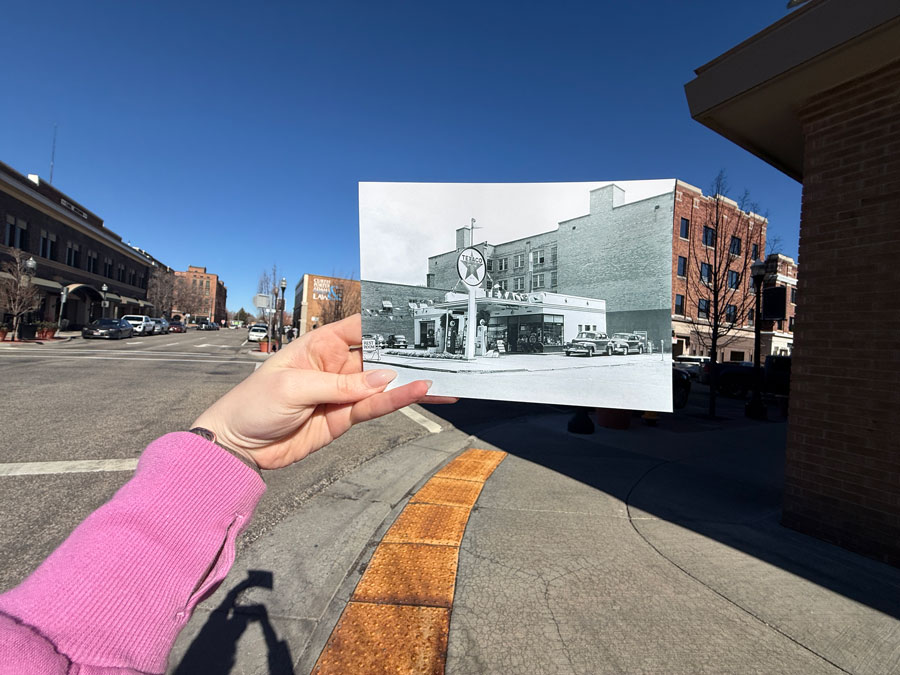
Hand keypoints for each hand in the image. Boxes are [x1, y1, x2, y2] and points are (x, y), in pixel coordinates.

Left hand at [192, 315, 455, 469]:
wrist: (237, 446)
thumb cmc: (253, 404)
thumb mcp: (294, 387)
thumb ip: (340, 384)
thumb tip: (382, 378)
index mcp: (318, 344)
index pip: (358, 327)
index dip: (385, 322)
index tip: (415, 320)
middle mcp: (334, 365)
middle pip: (377, 355)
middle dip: (406, 355)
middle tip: (440, 354)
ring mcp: (341, 392)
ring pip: (382, 383)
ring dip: (409, 382)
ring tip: (439, 379)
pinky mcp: (343, 417)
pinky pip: (374, 407)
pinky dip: (396, 402)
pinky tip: (418, 394)